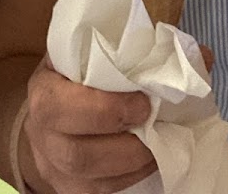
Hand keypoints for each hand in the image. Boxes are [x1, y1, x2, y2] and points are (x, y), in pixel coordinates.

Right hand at [23, 57, 154, 192]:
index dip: (104, 109)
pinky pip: (98, 193)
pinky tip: (149, 160)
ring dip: (133, 164)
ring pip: (90, 182)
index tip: (142, 101)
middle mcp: (39, 133)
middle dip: (125, 145)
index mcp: (43, 90)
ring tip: (159, 144)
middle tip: (154, 124)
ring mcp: (51, 165)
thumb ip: (127, 48)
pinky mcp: (67, 188)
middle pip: (76, 154)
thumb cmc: (78, 70)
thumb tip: (188, 55)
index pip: (58, 106)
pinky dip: (130, 178)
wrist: (53, 104)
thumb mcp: (91, 48)